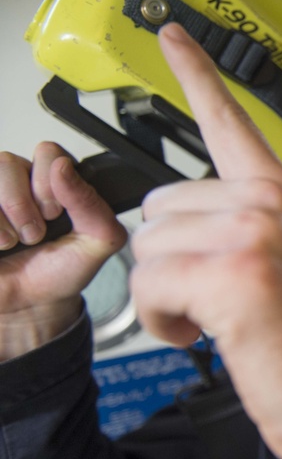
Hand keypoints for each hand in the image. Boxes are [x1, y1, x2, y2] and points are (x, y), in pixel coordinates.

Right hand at [0, 142, 126, 358]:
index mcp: (54, 182)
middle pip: (8, 162)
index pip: (48, 152)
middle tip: (37, 233)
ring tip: (15, 242)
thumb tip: (63, 166)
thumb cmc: (61, 272)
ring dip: (6, 214)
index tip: (56, 212)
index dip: (51, 180)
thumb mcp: (96, 242)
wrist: (28, 306)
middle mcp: (18, 182)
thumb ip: (92, 204)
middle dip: (25, 203)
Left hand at [131, 23, 281, 458]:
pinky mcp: (237, 273)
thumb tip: (176, 227)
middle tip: (214, 299)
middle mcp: (271, 202)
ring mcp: (256, 231)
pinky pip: (153, 285)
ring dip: (168, 297)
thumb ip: (241, 228)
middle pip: (159, 208)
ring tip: (216, 321)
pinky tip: (206, 335)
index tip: (172, 35)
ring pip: (150, 248)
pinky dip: (166, 321)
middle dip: (171, 263)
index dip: (196, 74)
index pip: (231, 121)